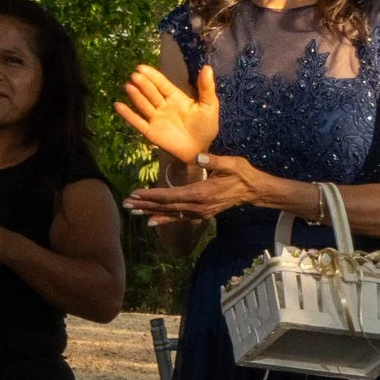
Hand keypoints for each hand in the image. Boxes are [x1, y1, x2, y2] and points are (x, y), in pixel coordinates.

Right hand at [114, 63, 219, 163]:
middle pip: (151, 93)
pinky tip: (118, 105)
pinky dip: (127, 114)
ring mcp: (155, 119)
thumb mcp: (210, 106)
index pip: (162, 85)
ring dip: (135, 96)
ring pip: (143, 105)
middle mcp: (163, 106)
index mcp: (176, 98)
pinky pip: (137, 122)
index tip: (142, 67)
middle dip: (143, 84)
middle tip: (135, 76)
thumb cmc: (206, 127)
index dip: (153, 76)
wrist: (201, 151)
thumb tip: (207, 67)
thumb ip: (206, 88)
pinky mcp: (150, 132)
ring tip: (128, 86)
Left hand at [126, 154, 271, 222]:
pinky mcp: (200, 214)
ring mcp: (199, 212)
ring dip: (150, 212)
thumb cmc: (242, 174)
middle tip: (125, 204)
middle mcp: (198, 206)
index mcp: (202, 193)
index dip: (152, 195)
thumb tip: (198, 156)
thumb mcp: (232, 164)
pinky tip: (150, 222)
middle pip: (166, 206)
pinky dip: (164, 220)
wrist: (254, 191)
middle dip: (144, 205)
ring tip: (131, 211)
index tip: (135, 193)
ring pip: (170, 213)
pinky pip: (179, 218)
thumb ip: (214, 160)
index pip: (171, 196)